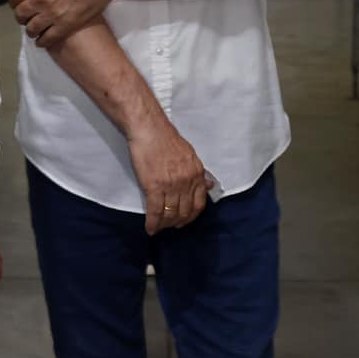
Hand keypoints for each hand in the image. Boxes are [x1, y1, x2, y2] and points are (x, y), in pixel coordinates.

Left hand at [12, 0, 118, 48]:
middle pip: (20, 13)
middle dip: (21, 14)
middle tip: (26, 13)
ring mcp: (53, 14)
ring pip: (31, 28)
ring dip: (30, 28)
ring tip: (34, 26)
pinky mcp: (66, 25)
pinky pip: (47, 39)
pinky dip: (42, 40)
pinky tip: (42, 38)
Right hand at [126, 119, 212, 235]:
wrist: (149, 129)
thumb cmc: (166, 139)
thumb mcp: (190, 154)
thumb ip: (198, 173)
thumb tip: (209, 185)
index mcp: (197, 173)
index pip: (199, 203)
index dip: (192, 216)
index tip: (185, 220)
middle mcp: (187, 181)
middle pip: (185, 212)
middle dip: (177, 222)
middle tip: (171, 226)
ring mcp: (171, 185)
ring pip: (170, 214)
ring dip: (164, 224)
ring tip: (159, 227)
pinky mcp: (154, 186)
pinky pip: (155, 211)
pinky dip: (152, 223)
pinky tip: (150, 229)